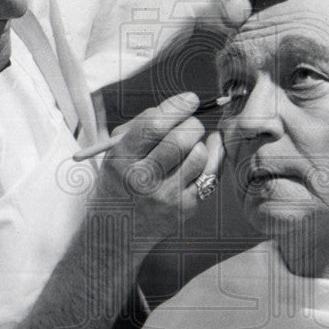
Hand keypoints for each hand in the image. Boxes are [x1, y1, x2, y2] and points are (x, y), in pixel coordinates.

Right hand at [94, 93, 224, 245]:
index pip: (153, 126)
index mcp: (121, 159)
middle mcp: (142, 180)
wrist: (119, 229)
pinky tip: (199, 158)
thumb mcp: (118, 150)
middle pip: (181, 139)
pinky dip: (208, 160)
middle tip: (190, 125)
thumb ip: (145, 123)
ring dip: (198, 144)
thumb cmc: (122, 179)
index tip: (190, 99)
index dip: (177, 107)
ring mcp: (166, 197)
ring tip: (186, 150)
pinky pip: (209, 174)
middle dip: (192, 124)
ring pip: (199, 154)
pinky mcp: (184, 209)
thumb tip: (185, 103)